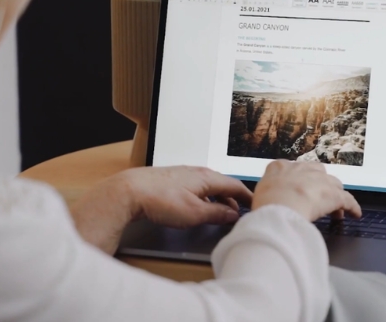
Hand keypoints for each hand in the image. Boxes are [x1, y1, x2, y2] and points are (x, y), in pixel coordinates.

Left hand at [71, 166, 251, 253]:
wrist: (129, 192)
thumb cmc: (160, 200)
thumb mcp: (195, 213)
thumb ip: (217, 213)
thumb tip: (233, 214)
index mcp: (208, 177)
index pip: (235, 185)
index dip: (248, 196)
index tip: (256, 204)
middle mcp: (197, 172)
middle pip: (223, 185)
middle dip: (234, 199)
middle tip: (241, 212)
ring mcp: (183, 174)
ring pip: (209, 186)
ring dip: (218, 199)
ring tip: (222, 212)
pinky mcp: (172, 180)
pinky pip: (196, 187)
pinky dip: (205, 197)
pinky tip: (199, 206)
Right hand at [252, 160, 361, 221]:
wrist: (278, 208)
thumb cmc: (265, 205)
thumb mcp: (258, 194)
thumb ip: (265, 192)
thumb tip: (266, 201)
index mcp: (280, 167)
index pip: (292, 169)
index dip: (298, 181)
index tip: (299, 190)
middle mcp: (301, 168)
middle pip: (317, 172)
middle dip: (320, 184)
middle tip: (319, 199)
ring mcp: (319, 179)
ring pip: (333, 184)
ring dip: (335, 195)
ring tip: (335, 210)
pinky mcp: (333, 194)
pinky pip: (347, 200)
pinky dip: (352, 207)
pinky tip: (355, 214)